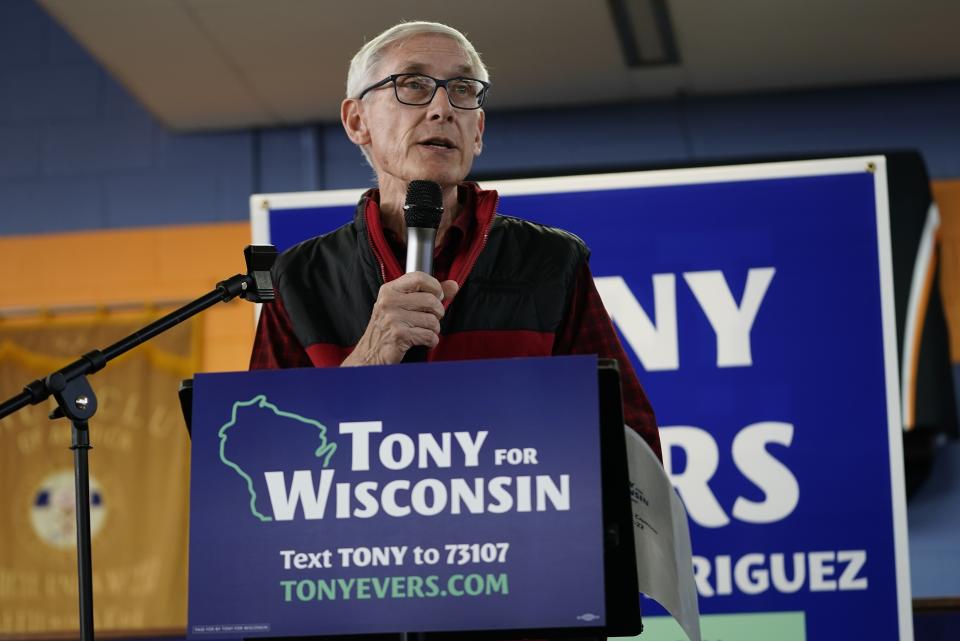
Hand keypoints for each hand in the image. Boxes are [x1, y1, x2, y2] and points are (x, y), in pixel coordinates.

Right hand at [341, 272, 458, 365]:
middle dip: (438, 312)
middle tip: (431, 318)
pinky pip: (429, 335)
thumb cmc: (388, 328)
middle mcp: (389, 302)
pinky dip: (431, 341)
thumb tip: (453, 285)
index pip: (419, 277)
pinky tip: (424, 341)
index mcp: (389, 290)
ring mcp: (393, 318)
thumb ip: (429, 293)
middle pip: (431, 300)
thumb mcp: (403, 305)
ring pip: (432, 320)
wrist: (370, 354)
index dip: (435, 287)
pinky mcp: (399, 335)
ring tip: (425, 331)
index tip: (437, 297)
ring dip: (434, 329)